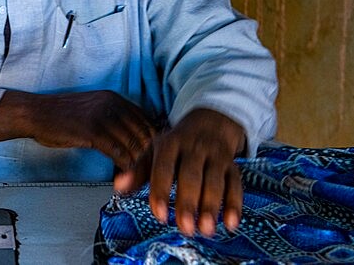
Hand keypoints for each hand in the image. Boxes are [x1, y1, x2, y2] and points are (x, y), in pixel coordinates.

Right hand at [0, 90, 157, 171]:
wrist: (35, 113)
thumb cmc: (61, 117)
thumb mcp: (93, 112)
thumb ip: (114, 123)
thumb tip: (134, 147)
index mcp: (117, 99)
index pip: (148, 124)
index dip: (154, 148)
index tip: (151, 166)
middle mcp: (114, 104)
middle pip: (146, 136)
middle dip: (150, 161)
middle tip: (147, 180)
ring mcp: (104, 116)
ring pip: (135, 147)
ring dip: (138, 169)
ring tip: (136, 183)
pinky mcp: (93, 130)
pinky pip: (119, 154)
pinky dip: (124, 170)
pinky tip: (121, 179)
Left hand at [115, 108, 244, 236]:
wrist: (208, 124)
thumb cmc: (175, 146)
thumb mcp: (154, 152)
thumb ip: (138, 171)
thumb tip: (118, 187)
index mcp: (170, 143)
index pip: (164, 167)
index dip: (161, 191)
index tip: (159, 215)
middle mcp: (194, 147)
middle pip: (191, 175)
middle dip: (188, 202)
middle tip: (185, 228)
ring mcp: (215, 155)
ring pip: (215, 180)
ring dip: (211, 206)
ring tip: (206, 230)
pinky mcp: (232, 165)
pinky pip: (236, 184)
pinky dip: (235, 204)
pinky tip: (230, 224)